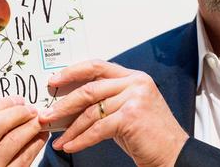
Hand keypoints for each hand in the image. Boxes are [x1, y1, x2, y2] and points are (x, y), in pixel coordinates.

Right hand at [0, 95, 48, 166]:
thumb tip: (11, 109)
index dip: (2, 104)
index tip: (17, 99)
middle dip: (18, 112)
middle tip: (30, 109)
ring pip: (13, 140)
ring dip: (31, 126)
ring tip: (39, 120)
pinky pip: (25, 157)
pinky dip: (36, 143)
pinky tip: (42, 136)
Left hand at [39, 59, 188, 166]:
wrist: (172, 153)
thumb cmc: (149, 134)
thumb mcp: (128, 109)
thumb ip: (106, 100)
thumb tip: (71, 104)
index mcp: (134, 77)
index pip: (97, 66)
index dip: (73, 72)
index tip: (54, 81)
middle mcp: (136, 83)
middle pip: (90, 89)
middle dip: (64, 104)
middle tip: (47, 114)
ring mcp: (134, 98)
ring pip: (91, 111)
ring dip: (70, 128)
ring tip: (58, 138)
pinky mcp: (131, 116)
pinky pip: (97, 129)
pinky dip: (81, 140)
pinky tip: (71, 146)